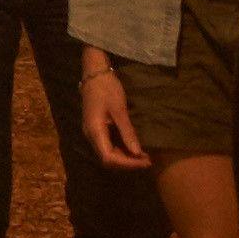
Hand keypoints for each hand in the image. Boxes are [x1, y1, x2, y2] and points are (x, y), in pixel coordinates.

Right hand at [80, 51, 151, 174]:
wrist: (95, 74)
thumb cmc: (107, 88)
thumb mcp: (120, 109)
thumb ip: (127, 132)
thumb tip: (137, 153)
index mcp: (94, 131)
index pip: (109, 158)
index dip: (127, 163)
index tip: (145, 161)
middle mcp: (91, 136)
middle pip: (108, 160)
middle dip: (127, 163)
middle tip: (148, 161)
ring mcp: (92, 133)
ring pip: (108, 154)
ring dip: (125, 158)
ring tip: (144, 156)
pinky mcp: (97, 130)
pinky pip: (108, 146)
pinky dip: (121, 151)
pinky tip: (134, 148)